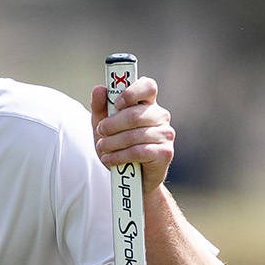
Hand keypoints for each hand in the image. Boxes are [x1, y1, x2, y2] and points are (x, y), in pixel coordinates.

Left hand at [91, 75, 175, 194]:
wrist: (132, 179)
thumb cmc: (119, 147)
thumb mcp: (104, 126)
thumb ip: (100, 107)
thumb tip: (99, 89)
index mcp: (148, 104)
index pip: (148, 86)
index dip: (131, 92)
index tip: (116, 104)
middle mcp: (160, 116)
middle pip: (135, 114)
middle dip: (112, 124)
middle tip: (100, 131)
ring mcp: (165, 134)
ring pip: (134, 135)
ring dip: (112, 143)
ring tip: (102, 148)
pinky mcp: (165, 153)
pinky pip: (138, 152)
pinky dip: (119, 156)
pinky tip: (109, 160)